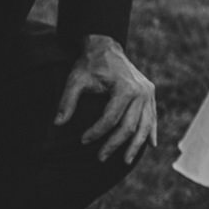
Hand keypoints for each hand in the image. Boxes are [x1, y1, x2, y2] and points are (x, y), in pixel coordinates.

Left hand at [54, 34, 156, 164]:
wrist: (106, 47)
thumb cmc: (89, 64)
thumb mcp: (75, 80)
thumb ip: (67, 101)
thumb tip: (57, 124)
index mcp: (124, 88)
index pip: (111, 119)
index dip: (97, 132)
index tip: (82, 141)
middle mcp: (141, 91)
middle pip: (129, 126)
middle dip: (114, 144)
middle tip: (100, 158)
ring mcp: (148, 93)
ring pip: (144, 125)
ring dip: (135, 145)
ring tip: (125, 161)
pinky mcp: (150, 93)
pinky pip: (152, 116)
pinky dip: (151, 131)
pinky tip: (150, 145)